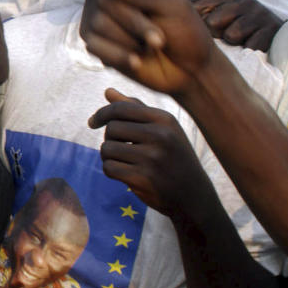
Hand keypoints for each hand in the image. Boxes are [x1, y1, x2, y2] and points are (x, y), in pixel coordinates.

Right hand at [44, 0, 215, 95]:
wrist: (187, 70)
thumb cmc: (186, 30)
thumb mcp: (172, 6)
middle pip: (108, 0)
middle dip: (137, 22)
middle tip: (161, 36)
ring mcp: (99, 15)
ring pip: (101, 24)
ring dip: (131, 40)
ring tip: (150, 45)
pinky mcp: (95, 41)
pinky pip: (97, 46)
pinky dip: (120, 56)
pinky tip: (137, 58)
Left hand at [89, 89, 210, 216]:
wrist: (194, 196)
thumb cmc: (174, 157)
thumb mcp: (163, 129)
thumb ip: (135, 109)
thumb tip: (107, 91)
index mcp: (165, 120)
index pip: (120, 108)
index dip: (101, 114)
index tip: (93, 123)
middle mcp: (160, 136)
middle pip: (111, 129)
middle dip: (110, 139)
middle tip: (122, 149)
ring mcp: (153, 158)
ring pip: (107, 149)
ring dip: (109, 157)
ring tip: (125, 162)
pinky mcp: (143, 178)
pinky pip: (109, 168)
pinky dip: (112, 171)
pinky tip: (126, 175)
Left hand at [193, 0, 283, 51]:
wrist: (283, 36)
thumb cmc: (242, 28)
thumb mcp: (221, 15)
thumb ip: (199, 13)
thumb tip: (174, 14)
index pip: (198, 8)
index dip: (197, 25)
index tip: (202, 30)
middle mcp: (246, 0)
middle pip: (212, 23)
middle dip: (216, 35)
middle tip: (227, 36)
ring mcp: (260, 14)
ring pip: (231, 36)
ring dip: (234, 43)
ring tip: (241, 39)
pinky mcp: (272, 30)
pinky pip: (249, 47)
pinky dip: (248, 50)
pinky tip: (252, 45)